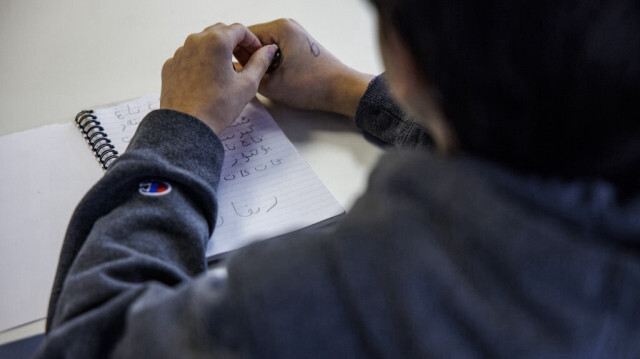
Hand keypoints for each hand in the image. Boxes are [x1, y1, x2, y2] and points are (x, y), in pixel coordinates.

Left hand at [160, 23, 277, 133]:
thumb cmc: (217, 107)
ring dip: (217, 51)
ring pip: (203, 43)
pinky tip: (208, 79)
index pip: (239, 30)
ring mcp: (180, 53)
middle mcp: (195, 41)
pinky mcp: (171, 66)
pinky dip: (201, 62)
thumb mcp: (247, 84)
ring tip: (226, 72)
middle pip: (220, 32)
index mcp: (216, 41)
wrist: (187, 126)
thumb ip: (260, 62)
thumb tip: (268, 51)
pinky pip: (189, 56)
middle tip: (245, 60)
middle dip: (235, 43)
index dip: (252, 41)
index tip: (257, 54)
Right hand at [246, 19, 373, 117]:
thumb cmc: (313, 86)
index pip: (244, 36)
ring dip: (262, 64)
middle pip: (254, 41)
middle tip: (250, 79)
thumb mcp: (271, 84)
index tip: (236, 72)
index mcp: (280, 27)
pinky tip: (276, 79)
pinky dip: (273, 65)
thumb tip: (234, 67)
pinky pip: (276, 52)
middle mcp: (287, 26)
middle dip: (250, 60)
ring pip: (265, 48)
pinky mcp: (299, 45)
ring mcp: (294, 35)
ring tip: (265, 80)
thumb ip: (248, 73)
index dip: (236, 55)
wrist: (342, 90)